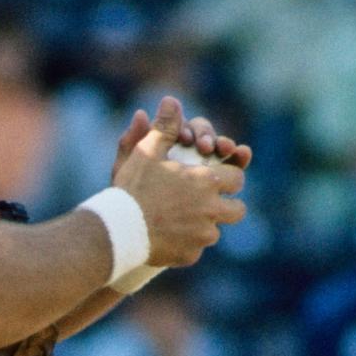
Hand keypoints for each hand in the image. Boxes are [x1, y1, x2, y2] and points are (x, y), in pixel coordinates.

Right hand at [113, 96, 246, 266]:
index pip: (236, 177)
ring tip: (183, 221)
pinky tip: (168, 237)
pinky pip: (196, 249)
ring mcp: (202, 235)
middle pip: (237, 210)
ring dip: (205, 225)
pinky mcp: (190, 255)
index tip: (217, 177)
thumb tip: (172, 100)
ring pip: (215, 231)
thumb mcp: (147, 151)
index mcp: (207, 182)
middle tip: (209, 203)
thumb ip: (164, 127)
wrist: (118, 229)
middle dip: (227, 205)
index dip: (227, 176)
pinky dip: (186, 244)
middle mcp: (212, 209)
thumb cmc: (133, 187)